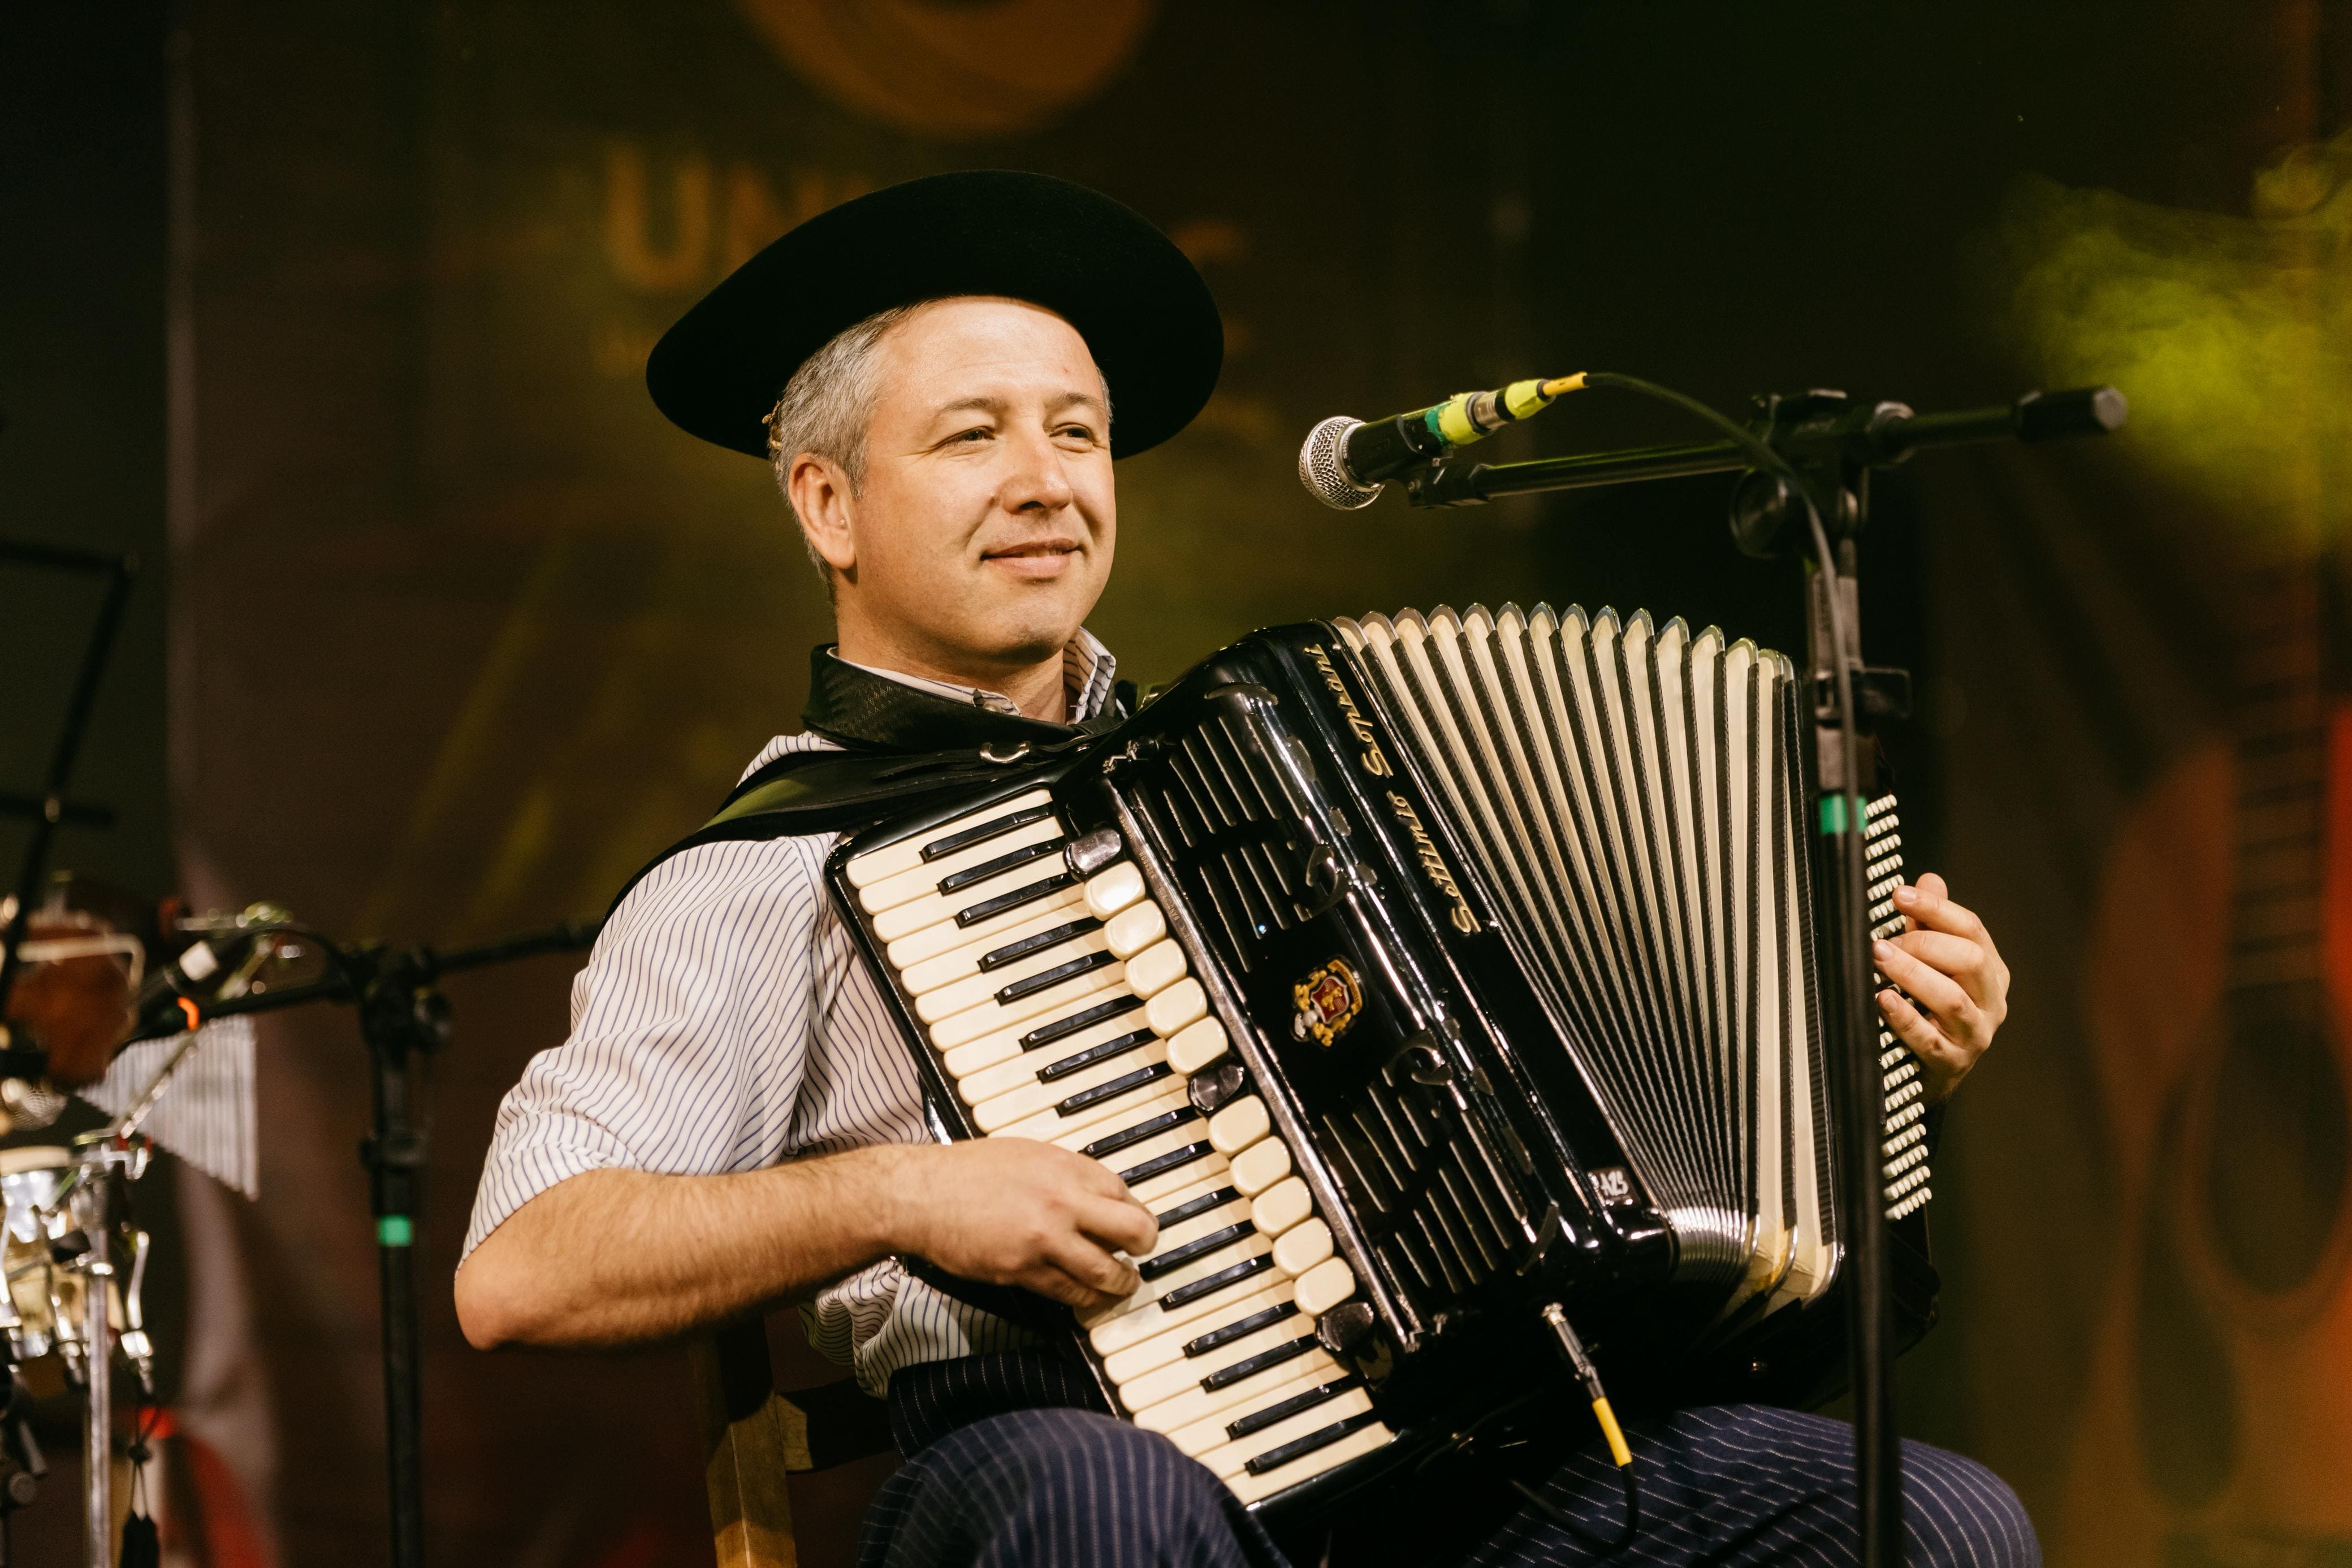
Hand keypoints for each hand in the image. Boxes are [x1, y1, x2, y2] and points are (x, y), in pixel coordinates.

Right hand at [887, 1139, 1157, 1310]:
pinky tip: (1089, 1298)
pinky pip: (1070, 1292)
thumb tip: (1097, 1196)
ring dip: (1122, 1282)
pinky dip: (1086, 1299)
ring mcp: (1045, 1238)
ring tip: (1123, 1284)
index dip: (1134, 1212)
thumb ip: (1066, 1174)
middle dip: (1145, 1246)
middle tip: (1141, 1253)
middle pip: (1133, 1231)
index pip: (1124, 1193)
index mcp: (1065, 1166)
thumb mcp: (1028, 1154)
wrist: (922, 1195)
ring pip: (1107, 1272)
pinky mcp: (1024, 1271)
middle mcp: (1063, 1201)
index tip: (1133, 1223)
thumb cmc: (968, 1172)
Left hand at [1872, 872, 2009, 1103]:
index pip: (1972, 930)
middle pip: (1970, 961)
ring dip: (1912, 974)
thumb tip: (1929, 880)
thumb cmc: (1929, 1007)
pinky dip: (1904, 1017)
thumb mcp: (1935, 963)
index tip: (1900, 894)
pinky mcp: (1952, 1062)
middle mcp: (1991, 1001)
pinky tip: (1882, 999)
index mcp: (1990, 970)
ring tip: (1878, 957)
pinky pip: (1929, 1040)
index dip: (1935, 909)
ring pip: (1952, 999)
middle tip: (1883, 940)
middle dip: (1924, 944)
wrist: (1929, 1071)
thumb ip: (1932, 924)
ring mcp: (1975, 1034)